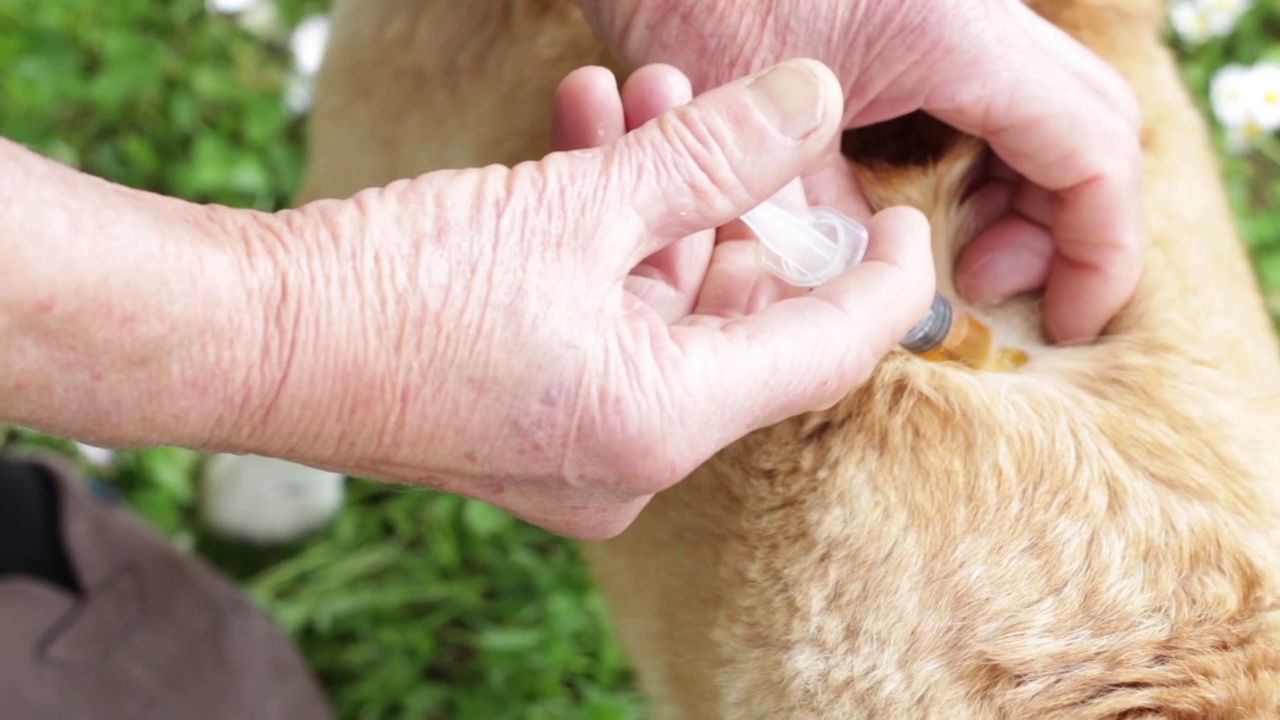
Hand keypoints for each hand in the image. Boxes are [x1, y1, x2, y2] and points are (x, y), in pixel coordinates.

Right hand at [233, 60, 934, 538]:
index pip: (828, 349)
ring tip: (636, 101)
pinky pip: (608, 331)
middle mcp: (635, 459)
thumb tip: (812, 98)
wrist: (255, 341)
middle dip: (732, 204)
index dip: (881, 272)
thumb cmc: (399, 288)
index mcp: (665, 423)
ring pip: (665, 314)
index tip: (902, 207)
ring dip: (659, 208)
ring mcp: (583, 448)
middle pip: (739, 324)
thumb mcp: (577, 204)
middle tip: (721, 109)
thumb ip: (710, 153)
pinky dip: (606, 251)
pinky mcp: (537, 423)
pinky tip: (583, 149)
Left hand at [578, 0, 1144, 342]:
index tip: (1066, 322)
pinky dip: (987, 148)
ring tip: (955, 248)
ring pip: (1051, 102)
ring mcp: (961, 3)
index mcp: (959, 37)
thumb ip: (815, 215)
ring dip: (1025, 187)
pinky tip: (924, 187)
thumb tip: (866, 282)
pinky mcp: (927, 7)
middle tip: (985, 282)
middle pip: (1094, 124)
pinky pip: (997, 83)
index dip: (1102, 252)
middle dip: (1066, 222)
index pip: (1095, 153)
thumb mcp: (750, 121)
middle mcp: (983, 9)